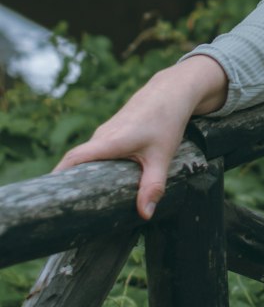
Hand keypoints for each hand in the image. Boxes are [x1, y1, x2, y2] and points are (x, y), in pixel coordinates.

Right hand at [51, 56, 228, 220]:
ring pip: (88, 154)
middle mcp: (102, 135)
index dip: (59, 175)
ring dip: (82, 172)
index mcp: (110, 141)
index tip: (49, 194)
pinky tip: (100, 178)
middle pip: (76, 159)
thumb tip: (146, 214)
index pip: (74, 158)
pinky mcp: (112, 129)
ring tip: (80, 197)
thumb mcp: (162, 157)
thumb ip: (153, 185)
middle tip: (65, 205)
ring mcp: (106, 130)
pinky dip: (94, 163)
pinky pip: (96, 149)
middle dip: (68, 180)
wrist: (171, 91)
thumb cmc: (166, 121)